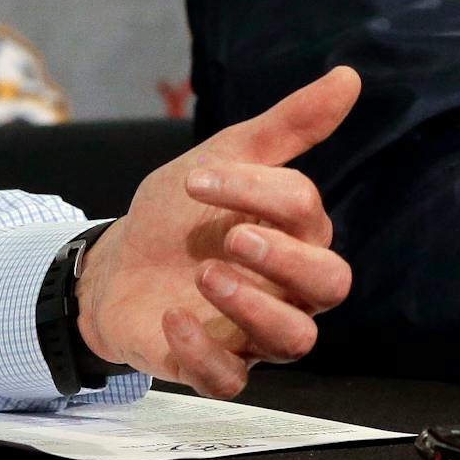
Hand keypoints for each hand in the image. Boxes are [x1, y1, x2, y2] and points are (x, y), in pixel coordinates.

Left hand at [73, 65, 358, 397]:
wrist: (111, 263)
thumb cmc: (178, 214)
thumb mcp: (222, 159)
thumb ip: (286, 126)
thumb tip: (347, 77)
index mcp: (295, 236)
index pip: (305, 213)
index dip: (258, 190)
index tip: (196, 176)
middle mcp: (287, 289)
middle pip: (329, 285)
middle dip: (285, 258)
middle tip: (232, 237)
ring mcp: (252, 331)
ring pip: (295, 341)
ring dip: (253, 306)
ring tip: (205, 275)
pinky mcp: (211, 364)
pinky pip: (230, 381)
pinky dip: (204, 354)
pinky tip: (174, 318)